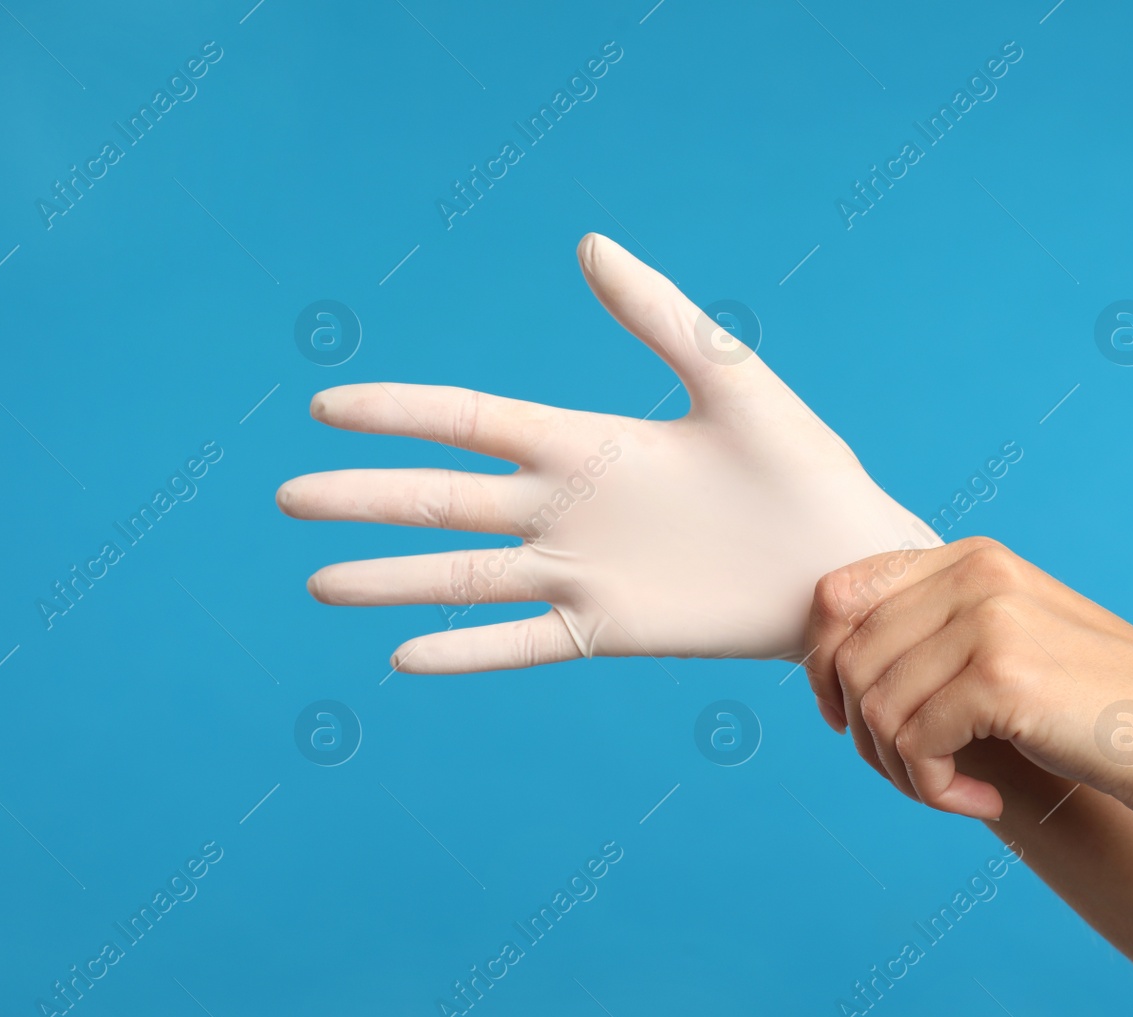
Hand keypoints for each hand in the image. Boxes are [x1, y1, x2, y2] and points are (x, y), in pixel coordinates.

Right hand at [277, 233, 933, 672]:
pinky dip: (466, 654)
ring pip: (464, 577)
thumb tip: (589, 242)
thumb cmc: (801, 466)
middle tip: (288, 497)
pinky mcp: (608, 630)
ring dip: (390, 580)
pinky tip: (403, 659)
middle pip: (443, 502)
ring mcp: (581, 574)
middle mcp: (566, 508)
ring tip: (319, 583)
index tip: (327, 407)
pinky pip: (522, 643)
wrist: (844, 562)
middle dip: (365, 499)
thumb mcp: (731, 379)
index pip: (469, 421)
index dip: (398, 413)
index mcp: (586, 444)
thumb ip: (659, 316)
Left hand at [805, 536, 1132, 824]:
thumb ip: (929, 633)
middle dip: (863, 734)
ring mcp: (987, 619)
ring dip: (900, 772)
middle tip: (914, 773)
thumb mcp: (1006, 642)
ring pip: (873, 708)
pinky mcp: (1001, 677)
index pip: (836, 595)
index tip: (845, 719)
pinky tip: (980, 803)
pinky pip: (911, 744)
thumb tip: (822, 665)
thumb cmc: (1095, 707)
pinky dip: (932, 790)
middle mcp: (973, 574)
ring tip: (951, 791)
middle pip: (846, 659)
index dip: (820, 666)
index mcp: (967, 558)